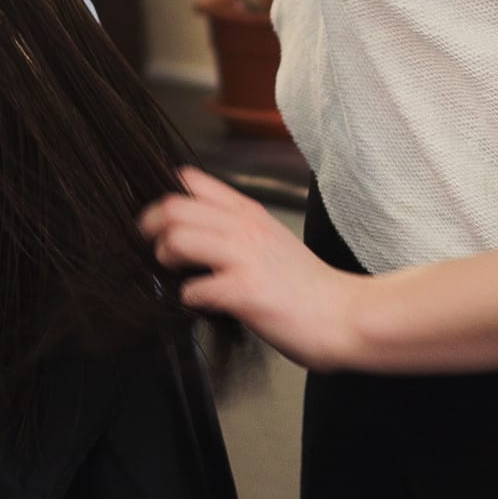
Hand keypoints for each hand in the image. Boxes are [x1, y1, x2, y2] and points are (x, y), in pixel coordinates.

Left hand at [141, 166, 368, 370]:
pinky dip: (190, 298)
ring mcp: (244, 257)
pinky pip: (194, 288)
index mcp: (249, 213)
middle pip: (173, 208)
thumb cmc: (308, 286)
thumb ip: (237, 227)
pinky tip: (203, 303)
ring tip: (177, 273)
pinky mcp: (244, 291)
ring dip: (166, 258)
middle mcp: (244, 228)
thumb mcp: (272, 238)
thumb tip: (194, 227)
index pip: (191, 182)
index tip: (157, 219)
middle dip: (151, 228)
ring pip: (177, 239)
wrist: (346, 316)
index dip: (164, 199)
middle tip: (155, 247)